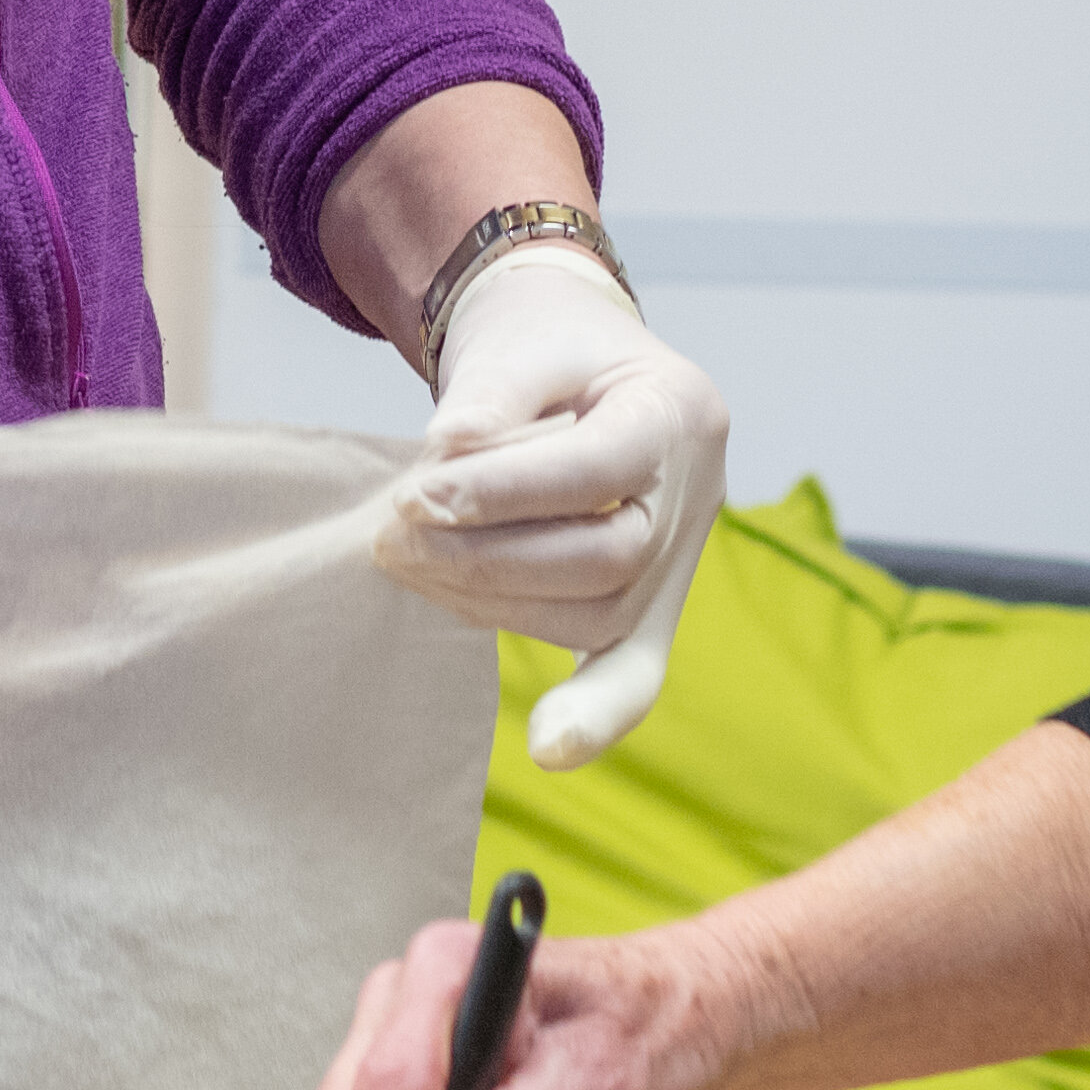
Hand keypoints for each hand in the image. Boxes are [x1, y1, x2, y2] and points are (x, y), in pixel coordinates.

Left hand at [372, 246, 724, 766]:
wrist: (578, 361)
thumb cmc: (545, 348)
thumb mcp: (519, 341)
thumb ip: (489, 398)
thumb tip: (446, 462)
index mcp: (678, 409)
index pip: (598, 466)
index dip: (506, 490)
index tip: (418, 495)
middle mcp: (697, 494)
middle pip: (606, 556)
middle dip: (488, 554)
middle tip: (392, 533)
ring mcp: (681, 558)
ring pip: (599, 612)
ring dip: (492, 598)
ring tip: (407, 561)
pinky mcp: (651, 608)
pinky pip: (636, 673)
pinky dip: (595, 713)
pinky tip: (549, 747)